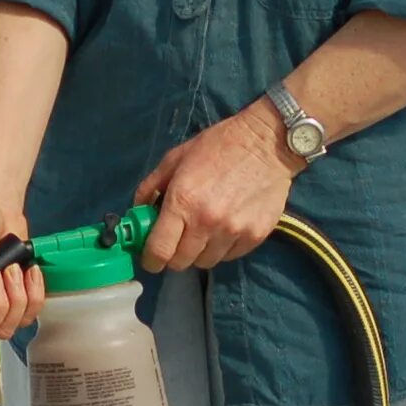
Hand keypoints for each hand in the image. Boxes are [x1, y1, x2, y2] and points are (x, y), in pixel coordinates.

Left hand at [135, 100, 301, 271]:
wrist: (267, 143)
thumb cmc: (219, 146)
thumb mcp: (176, 158)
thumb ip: (151, 186)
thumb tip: (138, 211)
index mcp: (182, 202)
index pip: (159, 251)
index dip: (151, 260)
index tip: (151, 258)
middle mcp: (206, 222)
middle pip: (181, 262)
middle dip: (174, 256)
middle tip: (177, 241)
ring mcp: (233, 231)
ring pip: (206, 262)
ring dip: (199, 252)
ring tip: (203, 232)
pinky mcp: (255, 236)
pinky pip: (230, 256)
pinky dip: (222, 248)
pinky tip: (224, 228)